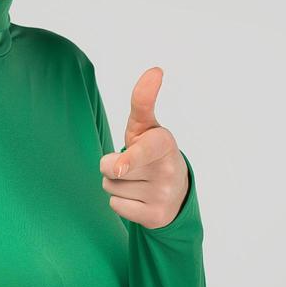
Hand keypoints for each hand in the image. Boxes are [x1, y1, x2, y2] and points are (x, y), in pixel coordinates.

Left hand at [99, 66, 189, 228]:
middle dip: (113, 167)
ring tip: (139, 182)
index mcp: (164, 142)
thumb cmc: (151, 151)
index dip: (128, 158)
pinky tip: (140, 199)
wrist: (176, 192)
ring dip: (118, 185)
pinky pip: (116, 206)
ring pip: (111, 188)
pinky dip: (122, 203)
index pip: (142, 149)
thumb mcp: (146, 125)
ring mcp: (163, 194)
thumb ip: (143, 101)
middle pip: (109, 168)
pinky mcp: (156, 217)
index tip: (119, 167)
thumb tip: (155, 70)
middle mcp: (168, 169)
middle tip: (134, 166)